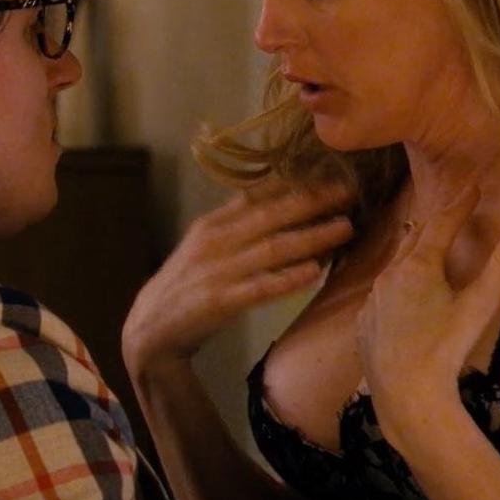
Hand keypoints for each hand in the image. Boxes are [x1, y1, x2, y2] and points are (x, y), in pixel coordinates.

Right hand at [123, 184, 353, 371]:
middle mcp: (215, 241)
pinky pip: (260, 287)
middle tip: (348, 191)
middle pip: (270, 216)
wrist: (151, 328)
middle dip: (312, 202)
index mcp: (212, 224)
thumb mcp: (206, 246)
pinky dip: (287, 278)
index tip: (329, 171)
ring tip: (344, 228)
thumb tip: (281, 203)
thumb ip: (238, 225)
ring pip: (273, 249)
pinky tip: (314, 271)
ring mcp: (217, 270)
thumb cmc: (188, 283)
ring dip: (311, 237)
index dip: (294, 182)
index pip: (257, 195)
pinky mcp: (220, 301)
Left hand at [355, 185, 499, 447]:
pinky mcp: (365, 322)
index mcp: (418, 267)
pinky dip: (397, 282)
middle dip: (435, 221)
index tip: (473, 187)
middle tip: (452, 209)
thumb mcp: (480, 306)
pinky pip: (382, 293)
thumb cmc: (446, 349)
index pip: (442, 223)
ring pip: (395, 264)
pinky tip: (403, 290)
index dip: (460, 204)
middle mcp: (389, 276)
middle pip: (414, 238)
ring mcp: (373, 300)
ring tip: (427, 241)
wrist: (405, 393)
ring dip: (413, 249)